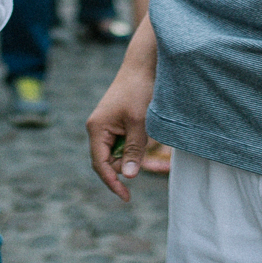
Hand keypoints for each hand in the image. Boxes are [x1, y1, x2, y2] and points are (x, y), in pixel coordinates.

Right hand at [86, 35, 158, 200]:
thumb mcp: (139, 122)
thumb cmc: (139, 90)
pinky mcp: (120, 124)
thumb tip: (130, 175)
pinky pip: (129, 144)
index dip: (113, 182)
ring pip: (123, 153)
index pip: (100, 164)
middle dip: (133, 167)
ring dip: (141, 158)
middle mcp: (100, 130)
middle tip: (160, 168)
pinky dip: (142, 149)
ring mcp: (110, 127)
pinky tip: (160, 153)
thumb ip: (134, 149)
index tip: (126, 196)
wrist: (144, 65)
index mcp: (97, 129)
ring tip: (164, 162)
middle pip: (112, 161)